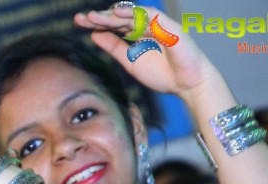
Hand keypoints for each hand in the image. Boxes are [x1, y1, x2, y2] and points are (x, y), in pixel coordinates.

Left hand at [74, 5, 220, 102]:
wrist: (188, 86)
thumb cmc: (163, 74)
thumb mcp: (130, 61)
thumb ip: (114, 48)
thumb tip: (94, 35)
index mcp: (138, 34)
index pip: (115, 25)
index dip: (97, 23)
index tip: (78, 23)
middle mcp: (147, 26)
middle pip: (121, 18)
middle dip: (100, 17)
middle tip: (80, 18)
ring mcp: (159, 26)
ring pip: (133, 16)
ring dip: (113, 15)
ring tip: (94, 17)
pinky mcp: (169, 28)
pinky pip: (151, 16)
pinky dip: (135, 14)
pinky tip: (118, 13)